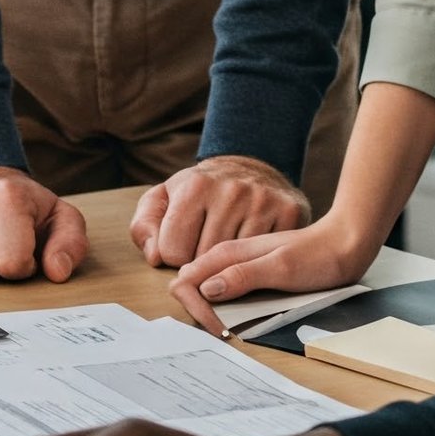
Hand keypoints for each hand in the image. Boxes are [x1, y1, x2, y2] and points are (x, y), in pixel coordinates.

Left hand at [129, 156, 308, 268]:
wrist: (250, 169)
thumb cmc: (201, 192)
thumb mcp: (165, 199)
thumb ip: (145, 227)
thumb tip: (155, 257)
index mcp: (195, 186)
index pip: (173, 252)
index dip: (176, 255)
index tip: (185, 244)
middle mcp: (231, 191)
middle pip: (206, 261)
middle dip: (202, 264)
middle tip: (207, 248)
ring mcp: (263, 201)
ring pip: (237, 264)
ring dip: (230, 267)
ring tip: (229, 248)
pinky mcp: (289, 211)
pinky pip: (268, 257)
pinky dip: (259, 260)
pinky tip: (252, 245)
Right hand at [167, 211, 369, 335]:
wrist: (344, 244)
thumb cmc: (317, 255)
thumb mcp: (281, 268)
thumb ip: (242, 276)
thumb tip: (206, 289)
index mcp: (228, 252)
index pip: (186, 279)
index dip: (195, 307)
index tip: (218, 328)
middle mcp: (228, 256)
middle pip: (190, 284)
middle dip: (195, 310)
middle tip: (220, 332)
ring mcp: (239, 266)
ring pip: (205, 289)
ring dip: (207, 310)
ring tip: (225, 330)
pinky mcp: (251, 275)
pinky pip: (225, 292)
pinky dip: (223, 308)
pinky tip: (235, 319)